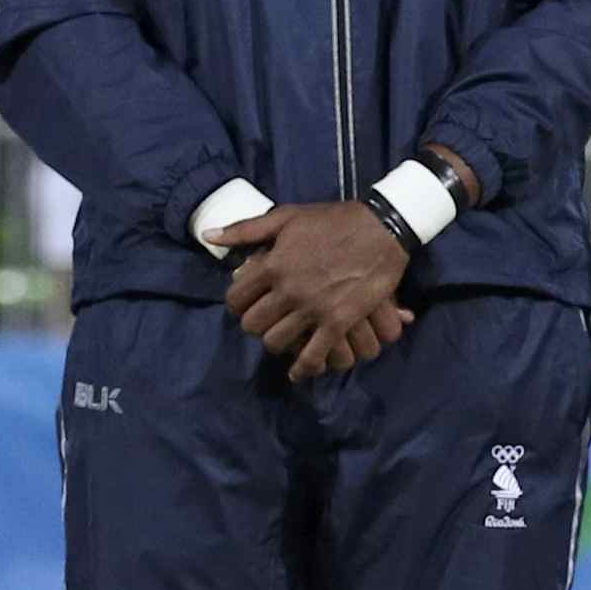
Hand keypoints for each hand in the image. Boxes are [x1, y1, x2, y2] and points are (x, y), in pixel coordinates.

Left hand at [231, 201, 411, 370]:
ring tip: (283, 339)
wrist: (381, 229)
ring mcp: (312, 309)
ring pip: (277, 342)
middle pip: (253, 324)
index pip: (236, 298)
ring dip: (277, 343)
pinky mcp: (337, 322)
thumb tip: (209, 236)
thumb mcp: (287, 217)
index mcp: (272, 264)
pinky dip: (302, 369)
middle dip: (254, 325)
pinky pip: (312, 356)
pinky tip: (298, 372)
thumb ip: (246, 229)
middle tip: (264, 322)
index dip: (236, 304)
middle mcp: (288, 290)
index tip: (244, 305)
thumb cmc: (333, 220)